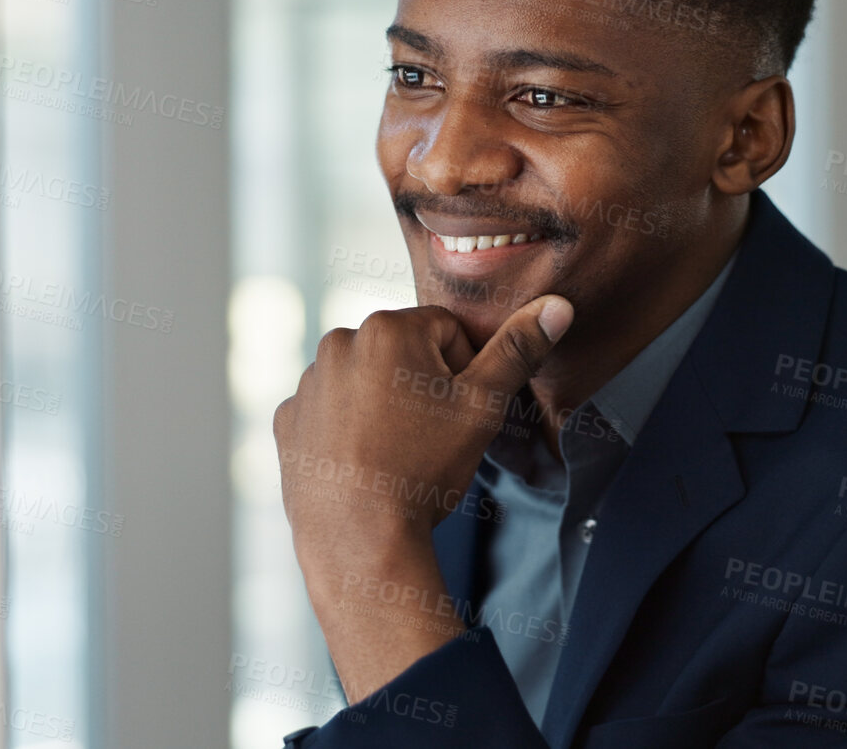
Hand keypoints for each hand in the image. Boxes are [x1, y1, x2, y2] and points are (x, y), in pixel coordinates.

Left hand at [274, 293, 572, 542]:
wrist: (360, 541)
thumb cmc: (423, 470)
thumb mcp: (483, 407)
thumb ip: (518, 350)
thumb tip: (557, 305)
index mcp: (387, 328)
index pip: (448, 332)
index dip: (465, 374)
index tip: (456, 415)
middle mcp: (337, 343)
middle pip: (403, 354)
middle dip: (421, 386)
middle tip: (428, 438)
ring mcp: (307, 383)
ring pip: (365, 381)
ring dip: (383, 405)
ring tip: (395, 454)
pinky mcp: (288, 421)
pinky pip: (329, 412)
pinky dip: (346, 430)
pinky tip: (362, 463)